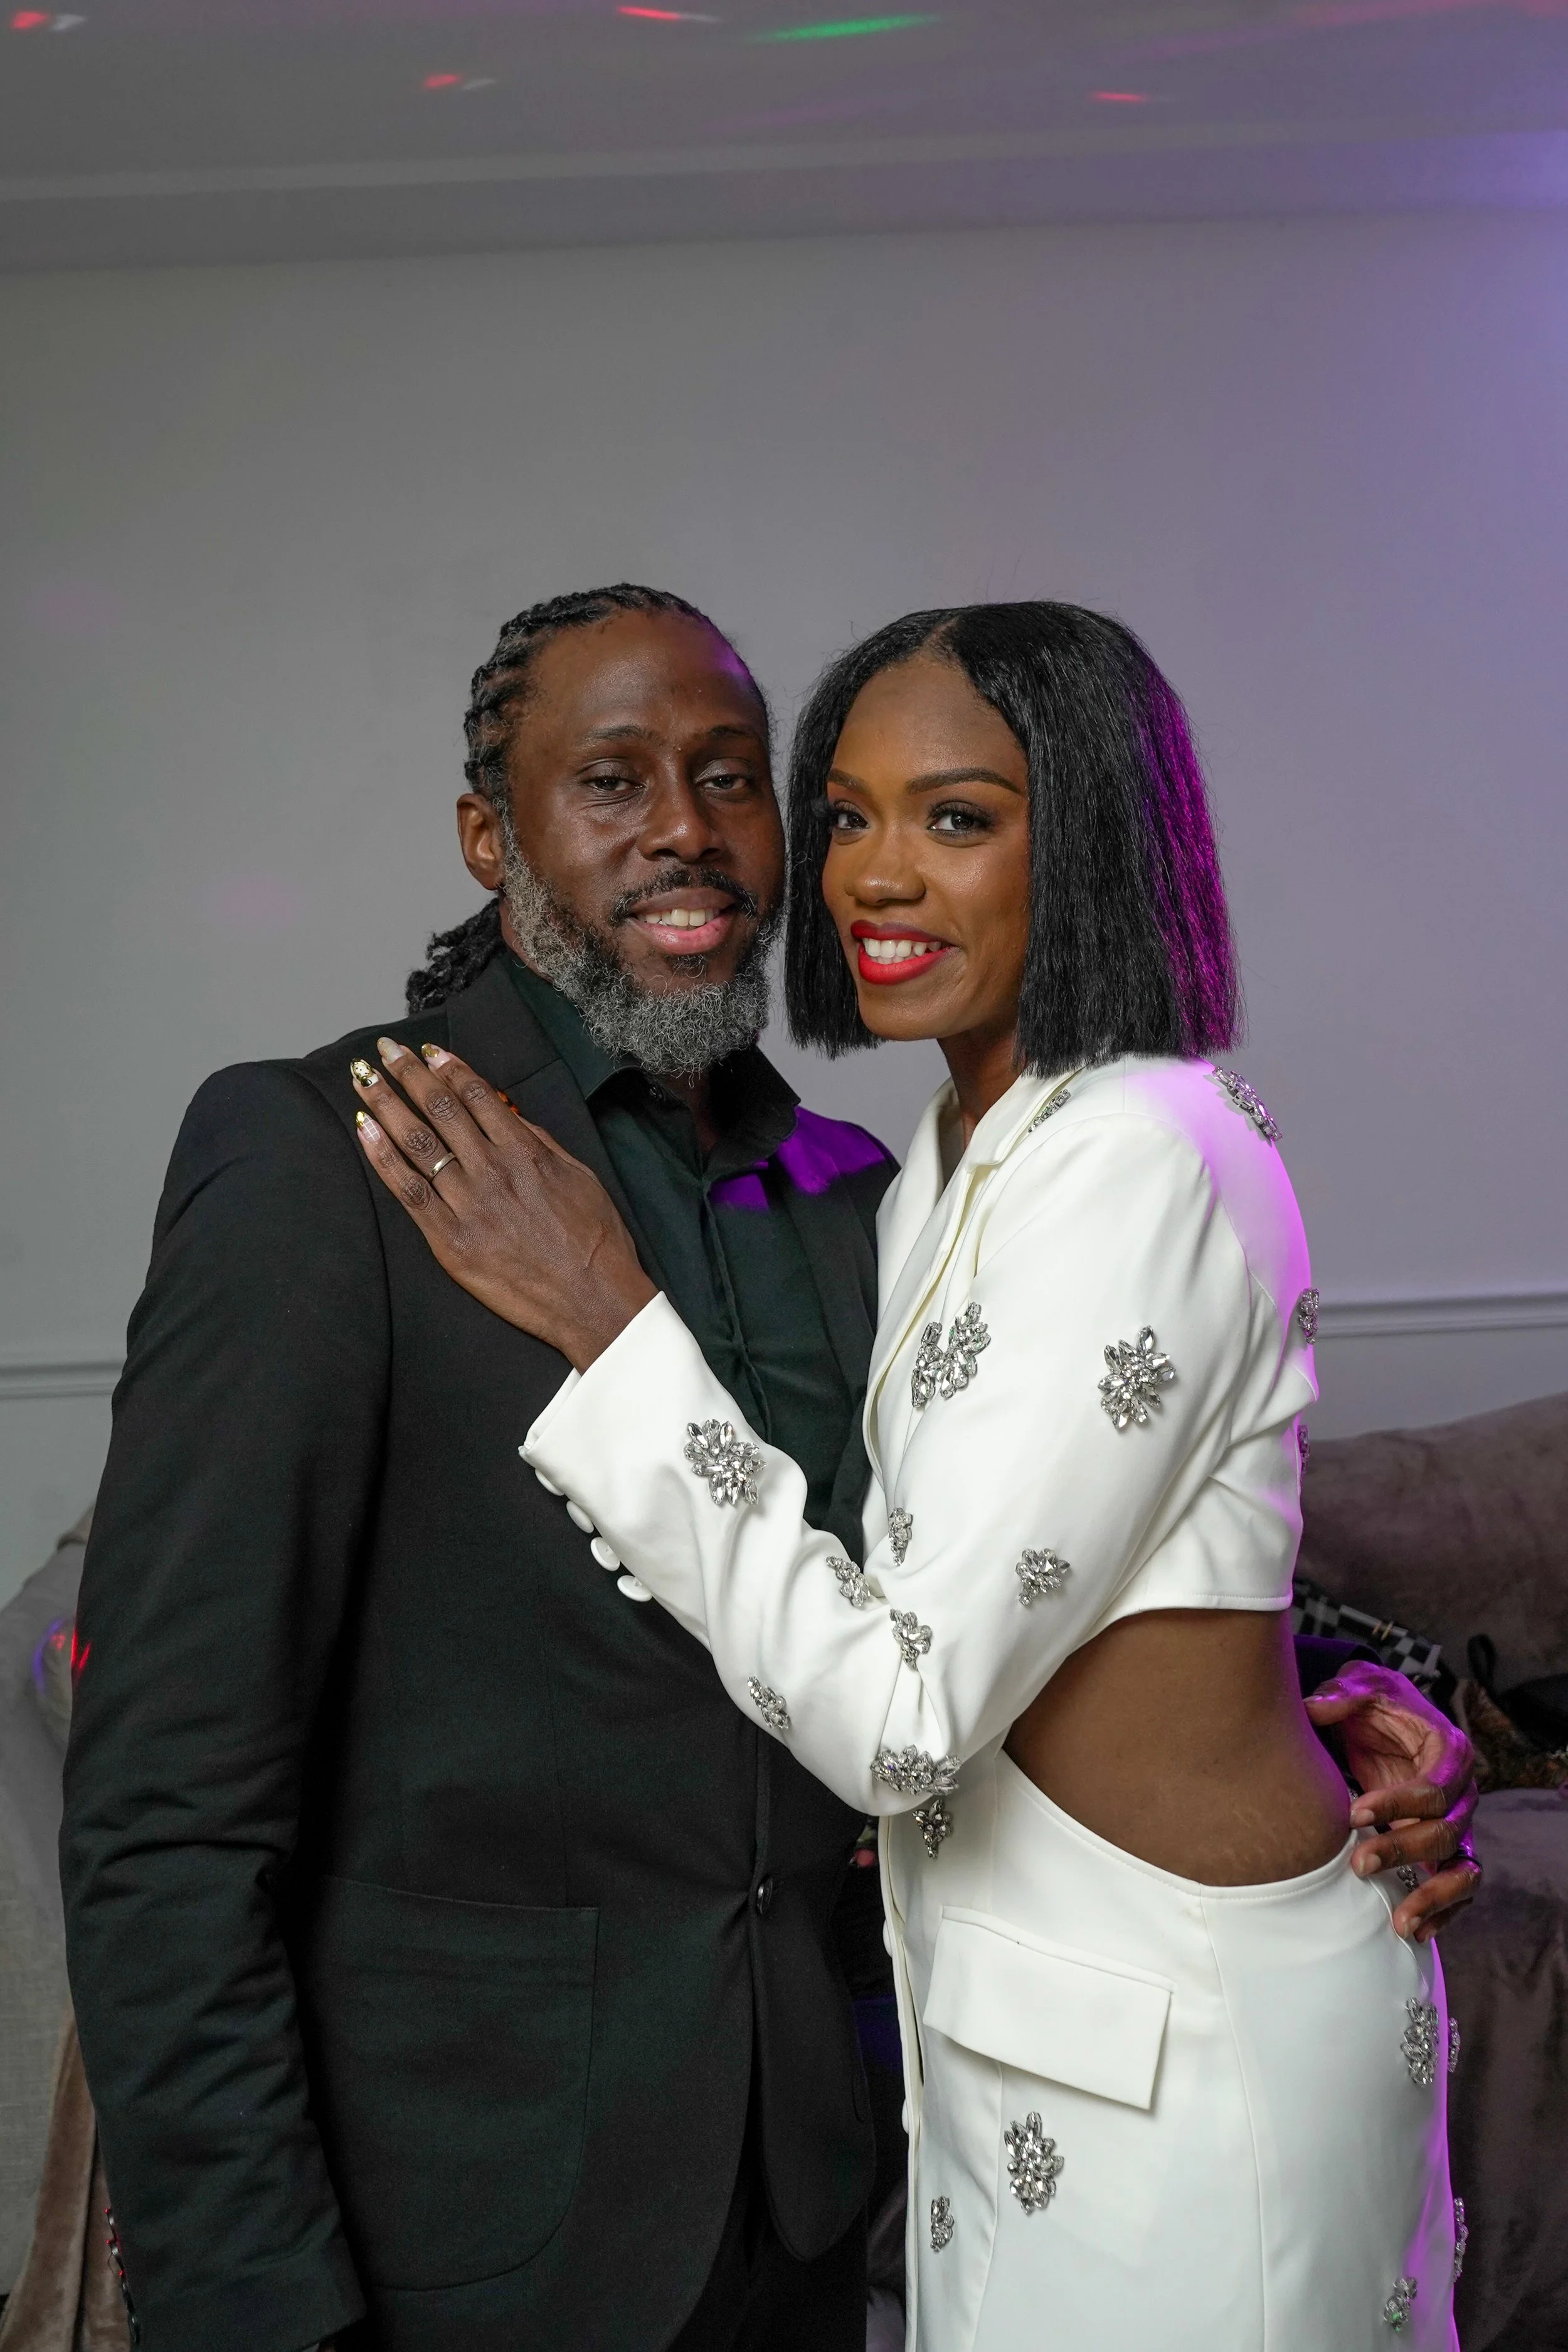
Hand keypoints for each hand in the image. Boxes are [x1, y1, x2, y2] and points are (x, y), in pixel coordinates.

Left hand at [352, 1038, 655, 1368]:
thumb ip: (540, 1143)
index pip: (476, 1096)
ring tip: (362, 1078)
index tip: (427, 1051)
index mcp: (526, 1152)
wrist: (593, 1301)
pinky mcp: (450, 1240)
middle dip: (407, 1073)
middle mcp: (493, 1170)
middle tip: (384, 1050)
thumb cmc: (595, 1242)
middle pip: (439, 1108)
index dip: (448, 1067)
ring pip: (417, 1141)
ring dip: (385, 1103)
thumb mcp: (579, 1177)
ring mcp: (468, 1205)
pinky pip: (408, 1190)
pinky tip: (365, 1128)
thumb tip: (507, 1115)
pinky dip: (383, 1156)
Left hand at [1304, 1660, 1481, 1941]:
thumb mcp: (1360, 1686)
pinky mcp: (1443, 1851)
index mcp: (1450, 1751)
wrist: (1381, 1719)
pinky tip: (1413, 1932)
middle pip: (1446, 1833)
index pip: (1436, 1788)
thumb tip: (1316, 1708)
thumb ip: (1342, 1694)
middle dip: (1403, 1850)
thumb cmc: (1374, 1703)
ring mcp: (1457, 1826)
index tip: (1354, 1814)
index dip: (1400, 1804)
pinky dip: (1442, 1913)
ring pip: (1462, 1870)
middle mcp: (1463, 1793)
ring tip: (1399, 1922)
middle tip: (1357, 1865)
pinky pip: (1458, 1890)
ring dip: (1433, 1897)